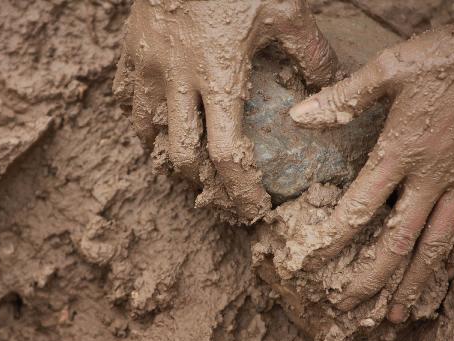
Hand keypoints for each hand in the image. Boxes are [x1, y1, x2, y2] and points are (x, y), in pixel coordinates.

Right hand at [114, 1, 336, 221]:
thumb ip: (311, 52)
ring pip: (147, 132)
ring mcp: (146, 65)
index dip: (240, 190)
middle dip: (201, 183)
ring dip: (167, 154)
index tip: (252, 208)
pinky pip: (125, 96)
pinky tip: (156, 117)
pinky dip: (141, 116)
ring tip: (186, 160)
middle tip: (218, 190)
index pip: (226, 155)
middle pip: (181, 156)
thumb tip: (328, 86)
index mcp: (218, 76)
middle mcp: (176, 80)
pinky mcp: (128, 50)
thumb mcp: (285, 9)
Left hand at [290, 25, 453, 321]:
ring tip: (397, 314)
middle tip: (348, 307)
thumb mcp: (391, 67)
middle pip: (396, 241)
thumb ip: (343, 98)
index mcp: (400, 152)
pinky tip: (446, 272)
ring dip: (414, 283)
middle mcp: (431, 178)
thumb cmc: (452, 55)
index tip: (311, 266)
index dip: (332, 240)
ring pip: (435, 246)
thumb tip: (297, 115)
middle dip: (370, 279)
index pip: (358, 208)